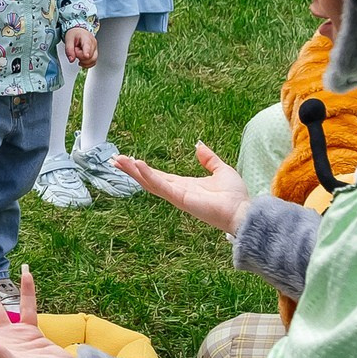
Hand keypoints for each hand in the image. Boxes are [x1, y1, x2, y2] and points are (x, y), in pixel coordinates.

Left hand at [64, 27, 97, 68]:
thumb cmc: (75, 34)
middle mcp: (93, 44)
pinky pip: (93, 62)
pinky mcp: (95, 54)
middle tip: (75, 51)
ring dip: (83, 61)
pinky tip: (82, 61)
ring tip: (78, 54)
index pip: (88, 46)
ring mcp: (95, 49)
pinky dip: (87, 64)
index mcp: (86, 38)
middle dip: (80, 57)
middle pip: (90, 56)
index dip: (87, 52)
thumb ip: (69, 50)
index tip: (86, 56)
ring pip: (93, 60)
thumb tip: (71, 59)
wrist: (79, 32)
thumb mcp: (68, 39)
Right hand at [115, 144, 248, 236]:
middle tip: (114, 160)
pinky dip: (148, 175)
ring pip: (149, 182)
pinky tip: (138, 165)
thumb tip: (199, 145)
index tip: (128, 159)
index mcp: (184, 185)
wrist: (242, 211)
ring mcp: (177, 196)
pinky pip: (160, 185)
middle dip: (130, 170)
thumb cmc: (234, 196)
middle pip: (148, 179)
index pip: (157, 175)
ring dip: (133, 171)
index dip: (142, 168)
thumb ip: (209, 159)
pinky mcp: (180, 198)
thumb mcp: (221, 170)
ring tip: (119, 160)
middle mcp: (177, 191)